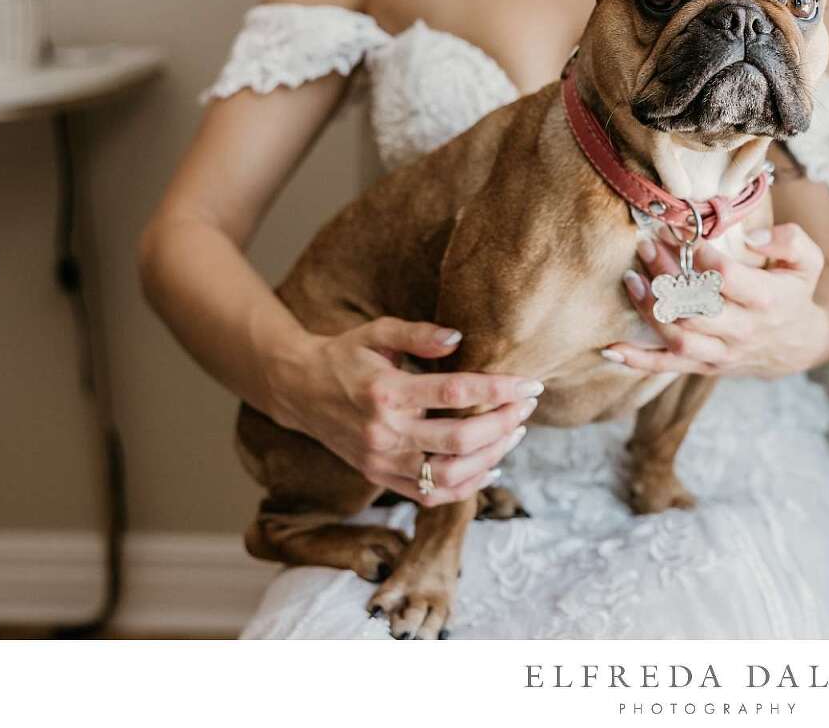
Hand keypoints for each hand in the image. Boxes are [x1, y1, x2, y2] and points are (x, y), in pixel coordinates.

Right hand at [272, 318, 540, 505]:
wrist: (298, 390)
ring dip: (492, 457)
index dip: (499, 390)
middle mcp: (384, 432)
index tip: (531, 384)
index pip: (455, 394)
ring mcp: (382, 461)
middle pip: (460, 440)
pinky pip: (431, 496)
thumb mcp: (377, 332)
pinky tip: (491, 466)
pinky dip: (467, 487)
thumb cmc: (345, 355)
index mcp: (387, 392)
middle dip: (504, 423)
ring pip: (450, 474)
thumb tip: (459, 337)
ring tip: (514, 432)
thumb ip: (419, 334)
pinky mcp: (380, 478)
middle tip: (528, 406)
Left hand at [602, 224, 828, 378]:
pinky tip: (611, 348)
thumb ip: (788, 241)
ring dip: (649, 309)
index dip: (702, 255)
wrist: (798, 344)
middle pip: (695, 306)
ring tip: (631, 279)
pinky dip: (637, 360)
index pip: (727, 277)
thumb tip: (751, 238)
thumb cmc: (795, 292)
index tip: (685, 233)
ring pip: (678, 337)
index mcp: (766, 300)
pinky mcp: (705, 365)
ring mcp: (721, 352)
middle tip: (646, 245)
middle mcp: (742, 330)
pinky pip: (667, 367)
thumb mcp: (807, 261)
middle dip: (665, 274)